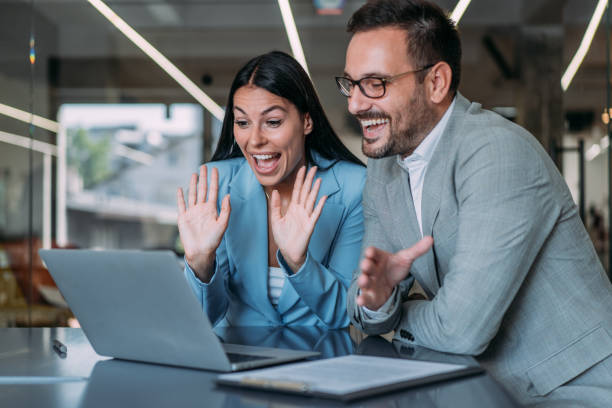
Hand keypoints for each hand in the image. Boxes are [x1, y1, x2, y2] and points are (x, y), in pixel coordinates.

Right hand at [177, 165, 230, 281]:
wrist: (200, 251)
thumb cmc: (213, 240)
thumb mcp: (222, 224)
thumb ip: (226, 210)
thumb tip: (228, 195)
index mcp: (212, 209)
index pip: (213, 190)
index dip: (214, 180)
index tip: (216, 169)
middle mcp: (202, 208)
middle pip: (202, 189)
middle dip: (204, 178)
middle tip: (204, 166)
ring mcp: (192, 212)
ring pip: (192, 194)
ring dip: (193, 184)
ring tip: (195, 174)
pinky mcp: (183, 217)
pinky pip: (181, 204)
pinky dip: (180, 197)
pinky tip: (180, 189)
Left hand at [270, 166, 326, 271]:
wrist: (288, 252)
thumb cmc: (283, 237)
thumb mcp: (275, 220)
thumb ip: (275, 206)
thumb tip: (275, 191)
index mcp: (293, 208)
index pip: (297, 190)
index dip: (299, 179)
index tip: (302, 169)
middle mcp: (301, 210)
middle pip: (306, 192)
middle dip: (309, 180)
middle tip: (314, 168)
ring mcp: (306, 217)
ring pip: (311, 200)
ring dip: (315, 190)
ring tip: (318, 179)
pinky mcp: (310, 225)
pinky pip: (315, 214)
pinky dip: (319, 206)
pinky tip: (323, 198)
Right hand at [357, 237, 433, 309]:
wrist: (387, 286)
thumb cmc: (394, 269)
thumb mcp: (405, 259)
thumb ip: (416, 250)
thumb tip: (430, 239)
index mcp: (378, 258)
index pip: (373, 253)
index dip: (371, 252)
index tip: (370, 252)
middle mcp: (371, 270)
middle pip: (367, 266)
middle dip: (366, 265)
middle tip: (366, 264)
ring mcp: (369, 282)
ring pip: (364, 281)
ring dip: (362, 281)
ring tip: (363, 280)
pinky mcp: (369, 295)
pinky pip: (364, 297)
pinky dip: (362, 299)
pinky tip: (360, 301)